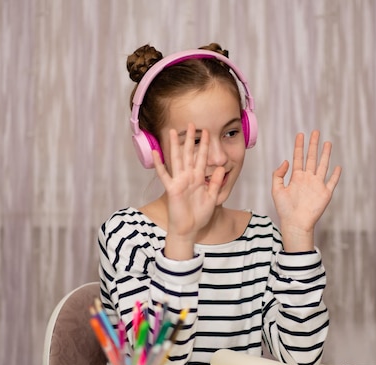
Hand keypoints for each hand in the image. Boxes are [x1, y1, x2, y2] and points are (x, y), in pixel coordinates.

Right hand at [153, 123, 224, 258]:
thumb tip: (220, 167)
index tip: (206, 131)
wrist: (189, 229)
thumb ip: (215, 182)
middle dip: (190, 139)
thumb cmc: (200, 215)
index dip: (204, 145)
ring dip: (175, 146)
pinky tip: (156, 153)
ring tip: (173, 131)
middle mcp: (188, 177)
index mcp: (198, 178)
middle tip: (191, 124)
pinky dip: (159, 164)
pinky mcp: (171, 188)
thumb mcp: (212, 197)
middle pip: (189, 154)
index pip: (201, 157)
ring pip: (176, 159)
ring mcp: (178, 181)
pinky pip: (164, 175)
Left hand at [271, 130, 341, 251]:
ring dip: (325, 154)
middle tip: (315, 132)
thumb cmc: (284, 209)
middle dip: (313, 145)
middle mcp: (307, 179)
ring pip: (323, 166)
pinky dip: (336, 175)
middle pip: (311, 158)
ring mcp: (317, 185)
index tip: (300, 134)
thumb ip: (278, 174)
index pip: (298, 157)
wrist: (295, 224)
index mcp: (296, 177)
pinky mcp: (325, 193)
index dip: (299, 146)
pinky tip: (339, 166)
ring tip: (328, 143)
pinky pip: (332, 182)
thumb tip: (286, 160)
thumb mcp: (276, 190)